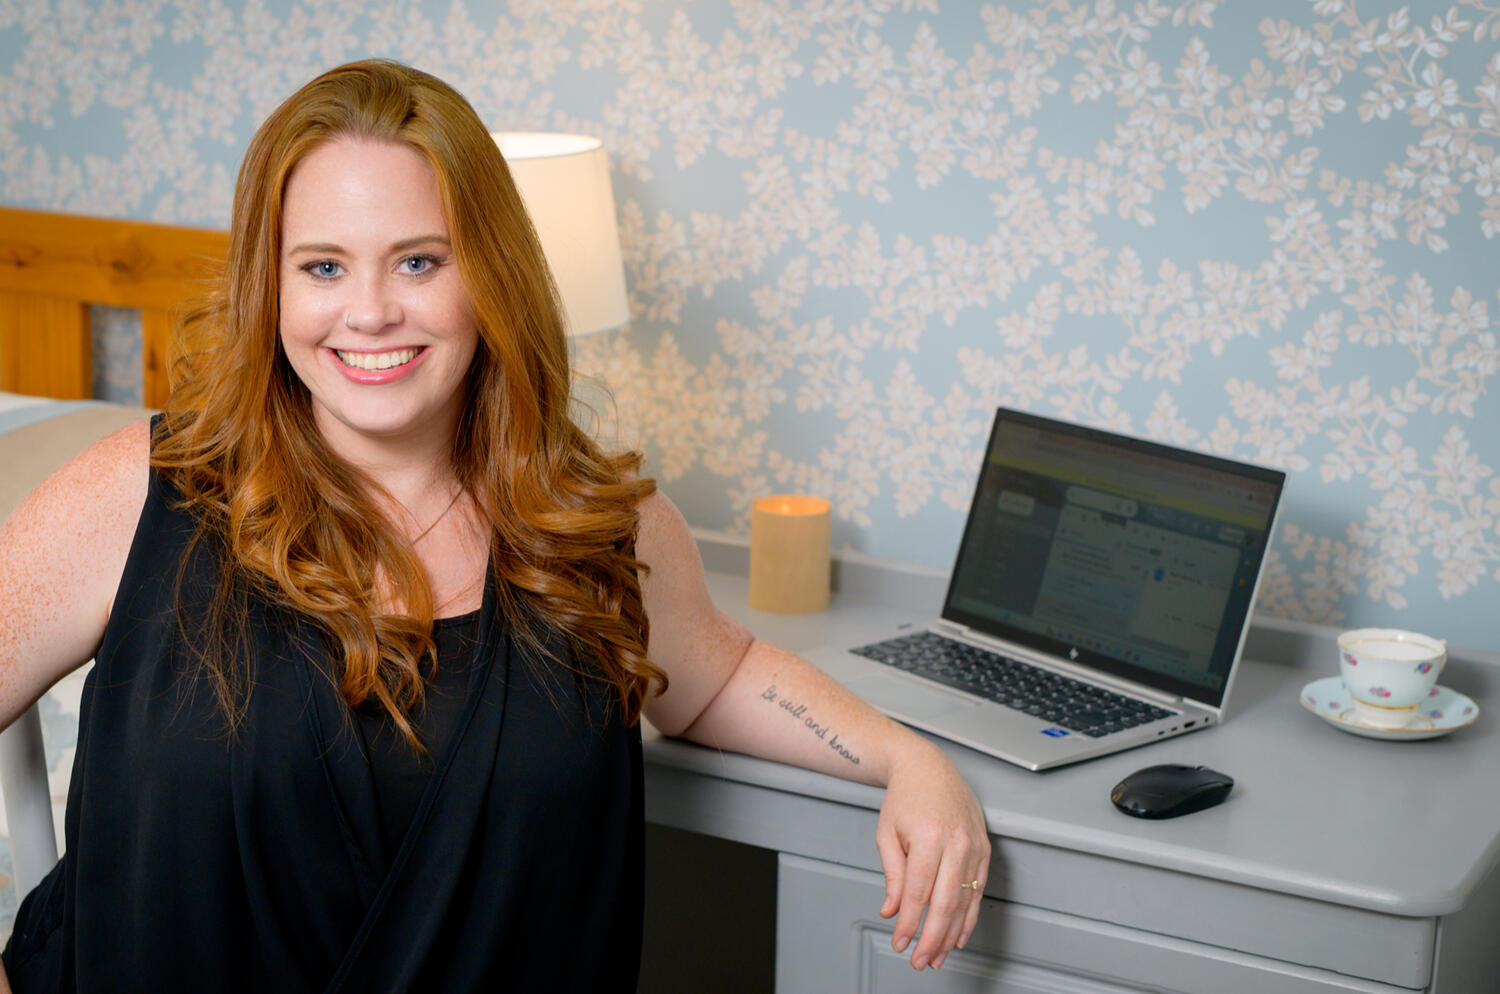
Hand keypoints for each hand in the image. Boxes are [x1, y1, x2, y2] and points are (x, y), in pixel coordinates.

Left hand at [874, 741, 989, 969]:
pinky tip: (959, 935)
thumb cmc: (905, 797)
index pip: (917, 894)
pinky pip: (979, 890)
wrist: (927, 766)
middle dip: (931, 938)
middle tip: (920, 960)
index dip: (908, 924)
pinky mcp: (984, 848)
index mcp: (928, 838)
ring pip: (965, 901)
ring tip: (938, 956)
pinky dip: (969, 916)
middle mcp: (955, 842)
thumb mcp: (887, 834)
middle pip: (945, 904)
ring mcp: (974, 846)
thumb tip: (892, 910)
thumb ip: (892, 875)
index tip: (900, 943)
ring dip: (951, 934)